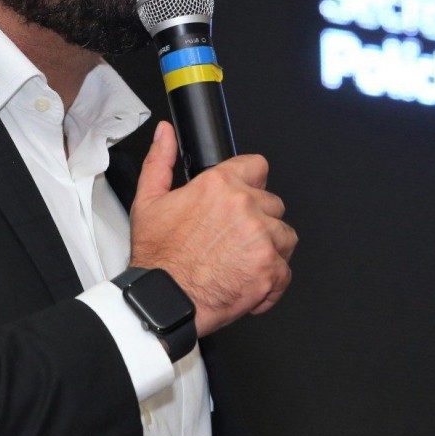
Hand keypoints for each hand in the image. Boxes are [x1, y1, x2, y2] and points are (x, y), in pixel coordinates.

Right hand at [129, 121, 297, 336]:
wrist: (162, 301)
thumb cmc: (157, 258)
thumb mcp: (149, 201)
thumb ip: (160, 160)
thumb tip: (164, 133)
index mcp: (219, 185)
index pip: (258, 167)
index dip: (251, 183)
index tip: (244, 199)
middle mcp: (244, 206)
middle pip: (272, 204)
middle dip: (258, 221)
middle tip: (234, 240)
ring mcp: (261, 237)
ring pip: (284, 235)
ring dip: (269, 248)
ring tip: (243, 261)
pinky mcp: (269, 269)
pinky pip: (285, 271)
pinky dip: (270, 281)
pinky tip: (247, 282)